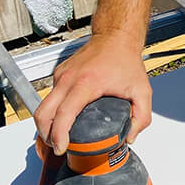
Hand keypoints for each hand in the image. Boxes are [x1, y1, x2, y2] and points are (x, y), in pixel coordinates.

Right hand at [33, 32, 151, 153]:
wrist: (116, 36)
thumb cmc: (126, 59)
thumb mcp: (141, 90)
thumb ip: (141, 117)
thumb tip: (130, 137)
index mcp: (87, 83)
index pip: (64, 113)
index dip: (59, 135)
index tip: (61, 147)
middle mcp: (69, 78)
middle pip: (43, 113)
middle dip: (45, 135)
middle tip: (56, 147)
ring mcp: (62, 74)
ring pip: (43, 105)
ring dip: (45, 125)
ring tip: (56, 138)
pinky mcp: (60, 72)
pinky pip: (49, 96)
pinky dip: (51, 111)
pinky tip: (61, 119)